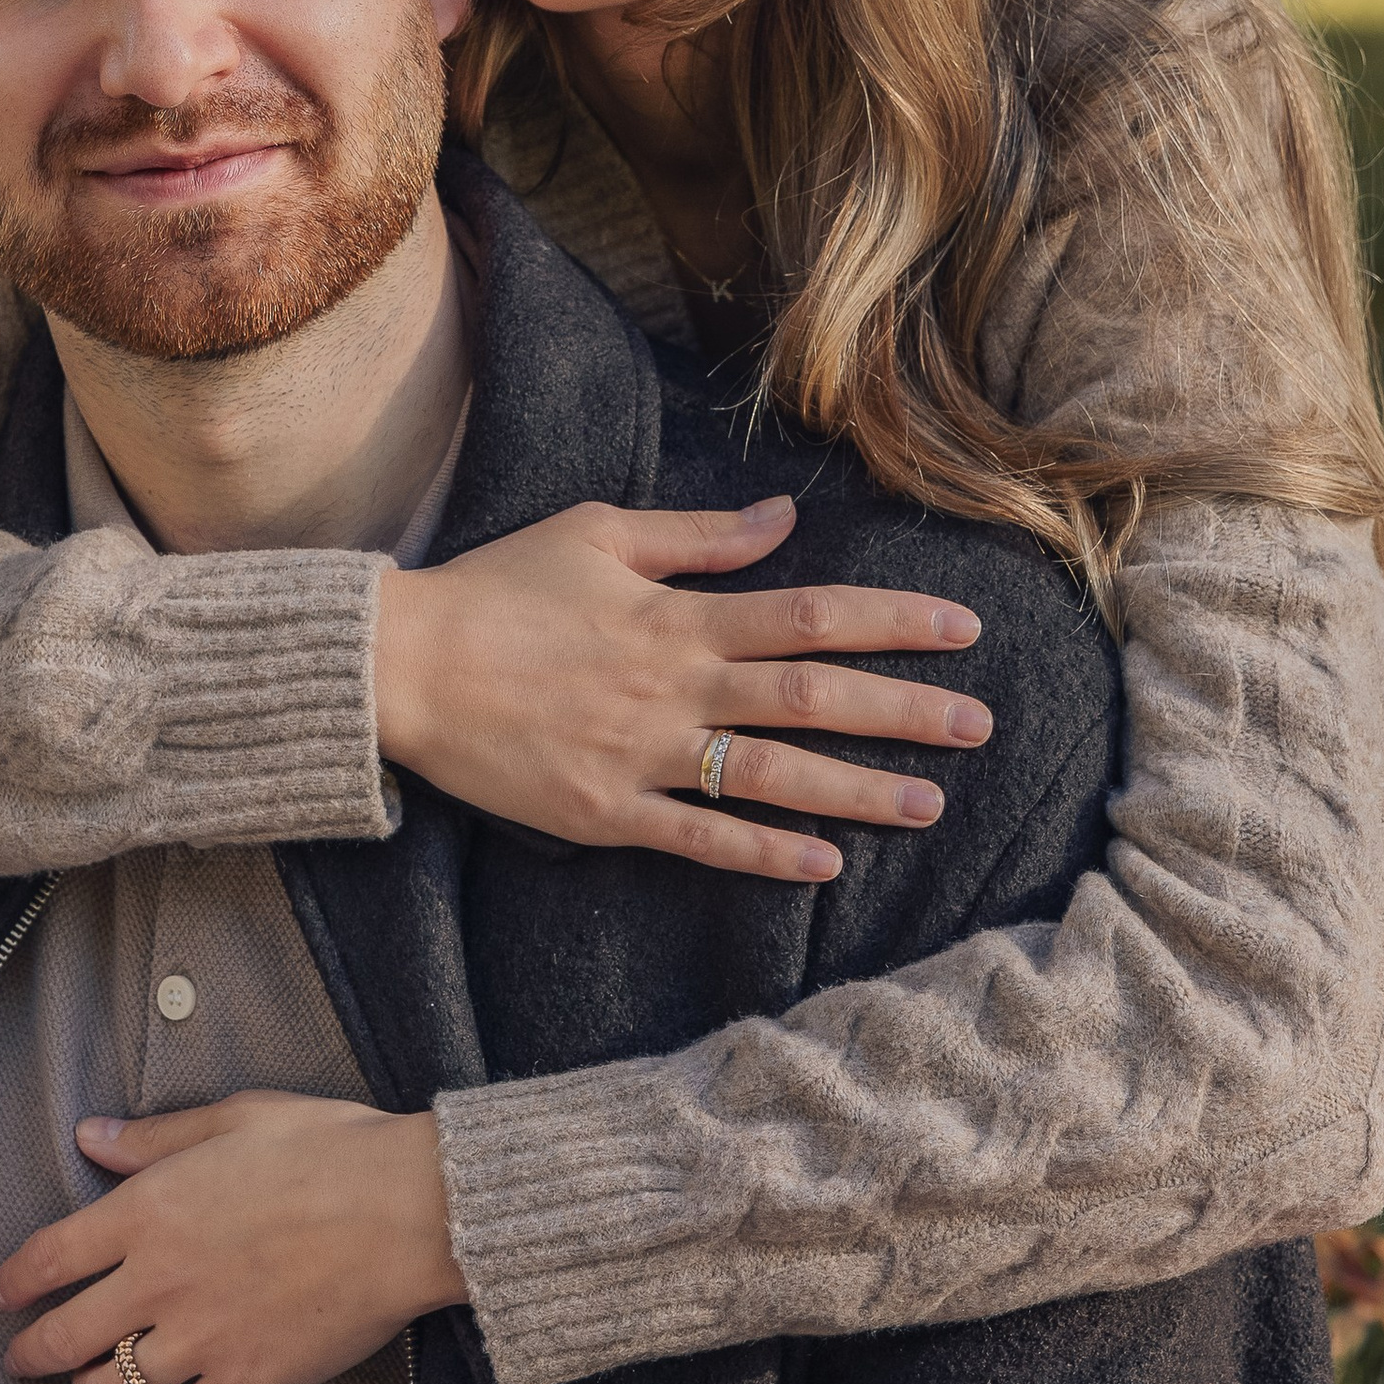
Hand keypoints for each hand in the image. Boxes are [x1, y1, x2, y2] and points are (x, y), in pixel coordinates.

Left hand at [0, 1093, 466, 1383]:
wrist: (408, 1211)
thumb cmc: (329, 1149)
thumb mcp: (235, 1118)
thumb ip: (154, 1137)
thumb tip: (90, 1137)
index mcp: (148, 1210)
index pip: (48, 1258)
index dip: (14, 1282)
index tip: (0, 1297)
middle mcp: (158, 1282)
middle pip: (63, 1337)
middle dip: (31, 1353)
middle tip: (20, 1360)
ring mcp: (200, 1339)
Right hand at [372, 497, 989, 883]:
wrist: (406, 665)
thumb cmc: (500, 587)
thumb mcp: (601, 532)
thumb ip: (701, 536)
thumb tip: (784, 519)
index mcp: (680, 615)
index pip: (812, 615)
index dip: (894, 622)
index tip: (962, 629)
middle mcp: (676, 686)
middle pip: (812, 698)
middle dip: (902, 712)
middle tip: (978, 726)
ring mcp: (643, 754)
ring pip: (772, 777)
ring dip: (856, 791)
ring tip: (928, 804)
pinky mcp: (605, 812)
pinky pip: (700, 837)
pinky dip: (764, 852)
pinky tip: (823, 865)